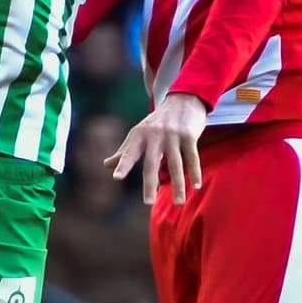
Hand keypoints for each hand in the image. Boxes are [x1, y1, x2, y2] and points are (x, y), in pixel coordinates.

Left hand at [105, 91, 208, 205]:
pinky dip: (194, 172)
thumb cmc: (157, 122)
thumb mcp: (139, 133)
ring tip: (178, 202)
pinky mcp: (189, 135)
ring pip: (175, 164)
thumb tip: (106, 165)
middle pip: (152, 163)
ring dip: (178, 185)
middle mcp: (155, 135)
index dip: (123, 164)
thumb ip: (125, 151)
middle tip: (148, 202)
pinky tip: (196, 186)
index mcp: (139, 135)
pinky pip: (192, 157)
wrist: (183, 100)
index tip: (116, 177)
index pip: (130, 153)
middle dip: (150, 184)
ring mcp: (173, 135)